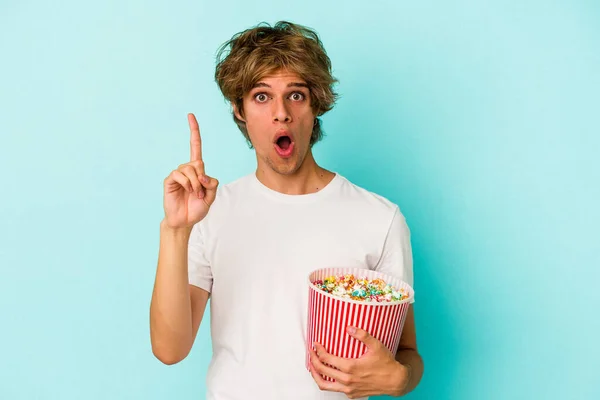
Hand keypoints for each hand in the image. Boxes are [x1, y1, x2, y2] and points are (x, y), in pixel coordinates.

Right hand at [163, 113, 218, 228]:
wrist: (185, 221)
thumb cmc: (197, 208)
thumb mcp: (211, 195)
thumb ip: (211, 183)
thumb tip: (202, 174)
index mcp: (197, 170)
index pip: (195, 146)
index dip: (194, 131)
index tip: (190, 116)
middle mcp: (187, 169)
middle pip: (198, 162)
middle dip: (202, 178)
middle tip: (200, 192)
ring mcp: (177, 174)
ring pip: (190, 169)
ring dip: (195, 184)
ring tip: (194, 195)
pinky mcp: (170, 180)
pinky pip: (180, 175)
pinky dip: (187, 184)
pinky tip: (186, 192)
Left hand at [309, 327, 409, 398]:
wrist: (395, 381)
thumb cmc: (386, 364)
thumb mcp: (376, 346)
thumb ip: (362, 335)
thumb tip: (349, 328)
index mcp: (351, 368)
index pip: (327, 359)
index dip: (318, 350)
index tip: (316, 344)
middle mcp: (347, 380)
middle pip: (322, 371)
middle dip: (313, 360)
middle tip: (311, 352)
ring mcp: (349, 389)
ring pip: (324, 385)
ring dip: (316, 375)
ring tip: (313, 366)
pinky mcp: (352, 394)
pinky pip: (334, 389)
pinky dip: (327, 382)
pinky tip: (327, 374)